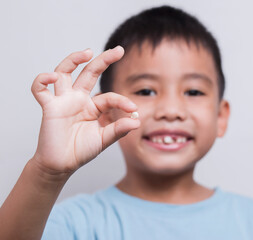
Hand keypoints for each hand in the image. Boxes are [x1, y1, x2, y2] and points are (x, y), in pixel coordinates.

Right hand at [31, 46, 139, 175]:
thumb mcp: (104, 140)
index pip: (109, 96)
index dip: (122, 100)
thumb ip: (118, 130)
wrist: (61, 164)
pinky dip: (42, 80)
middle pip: (89, 72)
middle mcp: (78, 99)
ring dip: (73, 60)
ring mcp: (63, 101)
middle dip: (103, 60)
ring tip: (87, 52)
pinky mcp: (49, 107)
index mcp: (93, 106)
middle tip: (119, 50)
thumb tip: (137, 121)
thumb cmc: (81, 151)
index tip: (134, 109)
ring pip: (65, 72)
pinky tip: (51, 77)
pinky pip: (40, 89)